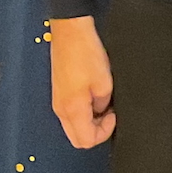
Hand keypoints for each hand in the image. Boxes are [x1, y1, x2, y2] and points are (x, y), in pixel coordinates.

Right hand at [50, 15, 114, 146]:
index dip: (105, 132)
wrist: (70, 31)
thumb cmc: (86, 52)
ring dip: (89, 121)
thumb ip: (104, 105)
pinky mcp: (58, 92)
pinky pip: (70, 113)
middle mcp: (60, 109)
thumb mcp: (105, 83)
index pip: (86, 140)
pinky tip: (92, 94)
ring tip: (102, 102)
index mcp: (72, 109)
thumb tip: (101, 111)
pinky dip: (83, 111)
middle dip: (96, 131)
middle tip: (109, 114)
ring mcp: (57, 101)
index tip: (113, 116)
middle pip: (77, 138)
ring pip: (74, 126)